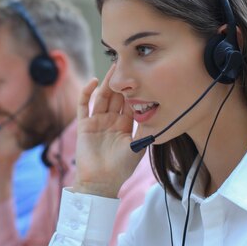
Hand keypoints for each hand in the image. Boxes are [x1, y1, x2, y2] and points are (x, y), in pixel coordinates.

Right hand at [74, 64, 142, 197]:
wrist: (100, 181)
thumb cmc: (120, 168)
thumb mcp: (137, 149)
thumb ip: (145, 133)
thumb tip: (162, 120)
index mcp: (125, 126)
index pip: (130, 103)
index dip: (135, 90)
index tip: (140, 75)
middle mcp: (111, 121)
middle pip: (116, 97)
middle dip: (121, 82)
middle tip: (126, 64)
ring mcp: (97, 122)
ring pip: (102, 98)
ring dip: (106, 84)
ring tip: (112, 69)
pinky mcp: (84, 125)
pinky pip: (84, 105)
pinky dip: (87, 93)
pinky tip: (93, 82)